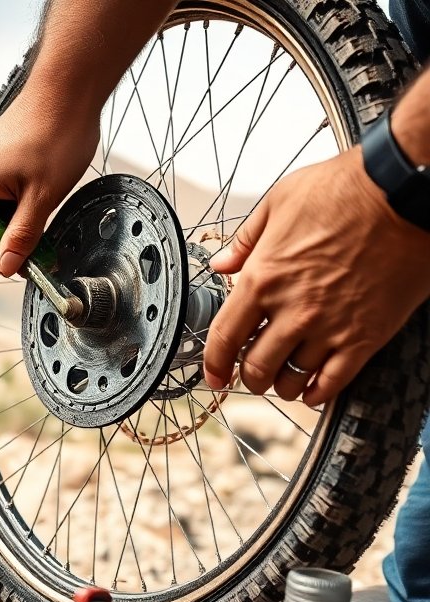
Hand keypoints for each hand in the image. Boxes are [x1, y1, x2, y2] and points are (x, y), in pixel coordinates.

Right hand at [0, 88, 99, 276]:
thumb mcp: (42, 196)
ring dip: (9, 224)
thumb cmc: (56, 131)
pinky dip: (13, 207)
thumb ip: (22, 236)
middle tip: (29, 245)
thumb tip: (8, 266)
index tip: (5, 262)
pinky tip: (37, 199)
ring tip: (38, 216)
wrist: (69, 88)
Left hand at [206, 147, 429, 405]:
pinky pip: (334, 382)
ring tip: (283, 380)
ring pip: (292, 379)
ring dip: (282, 385)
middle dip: (250, 377)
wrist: (405, 192)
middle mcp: (292, 311)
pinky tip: (313, 390)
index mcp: (262, 280)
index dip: (214, 365)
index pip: (224, 338)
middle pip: (256, 367)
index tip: (214, 376)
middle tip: (252, 375)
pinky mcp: (365, 337)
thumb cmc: (344, 190)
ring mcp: (329, 328)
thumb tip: (221, 264)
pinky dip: (318, 393)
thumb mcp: (279, 203)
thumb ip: (246, 240)